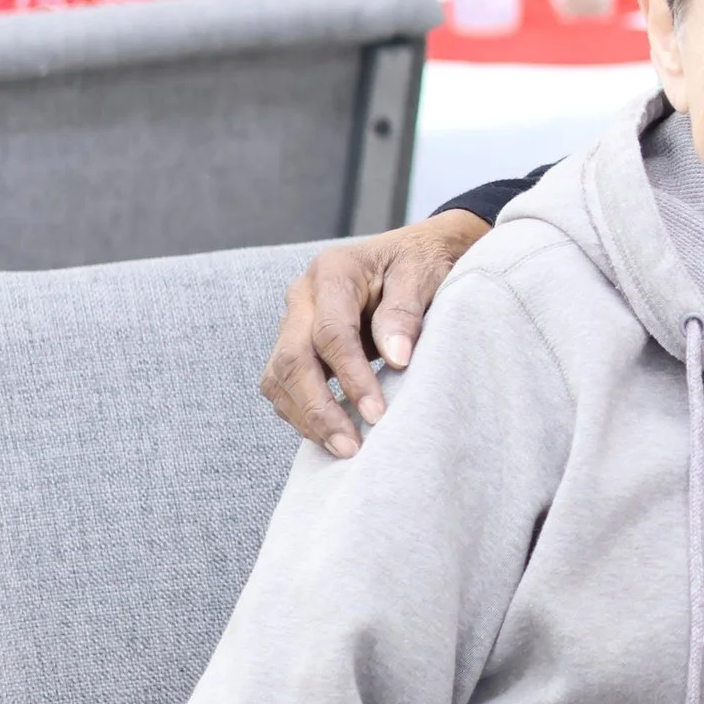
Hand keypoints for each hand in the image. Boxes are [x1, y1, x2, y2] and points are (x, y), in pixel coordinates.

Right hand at [263, 212, 491, 455]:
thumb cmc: (421, 262)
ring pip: (279, 377)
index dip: (351, 377)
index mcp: (333, 271)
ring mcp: (294, 320)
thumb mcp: (423, 275)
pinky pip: (285, 384)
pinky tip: (330, 434)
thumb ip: (406, 311)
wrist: (414, 253)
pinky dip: (303, 412)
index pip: (331, 333)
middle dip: (318, 409)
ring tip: (343, 449)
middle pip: (292, 360)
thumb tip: (397, 357)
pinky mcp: (297, 343)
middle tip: (350, 447)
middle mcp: (302, 296)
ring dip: (306, 418)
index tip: (377, 413)